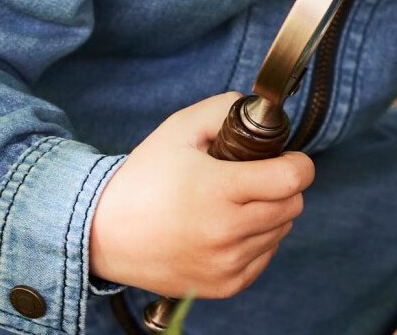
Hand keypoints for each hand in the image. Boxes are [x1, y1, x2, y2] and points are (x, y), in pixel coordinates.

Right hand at [90, 92, 313, 297]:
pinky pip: (265, 257)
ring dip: (269, 214)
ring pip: (281, 230)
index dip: (296, 163)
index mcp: (218, 191)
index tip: (283, 159)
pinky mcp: (223, 286)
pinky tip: (227, 230)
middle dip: (281, 187)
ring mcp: (225, 264)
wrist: (101, 234)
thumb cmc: (144, 178)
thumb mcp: (180, 129)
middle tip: (251, 180)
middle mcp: (225, 233)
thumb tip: (266, 112)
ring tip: (232, 205)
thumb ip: (226, 109)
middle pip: (293, 204)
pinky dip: (256, 241)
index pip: (293, 178)